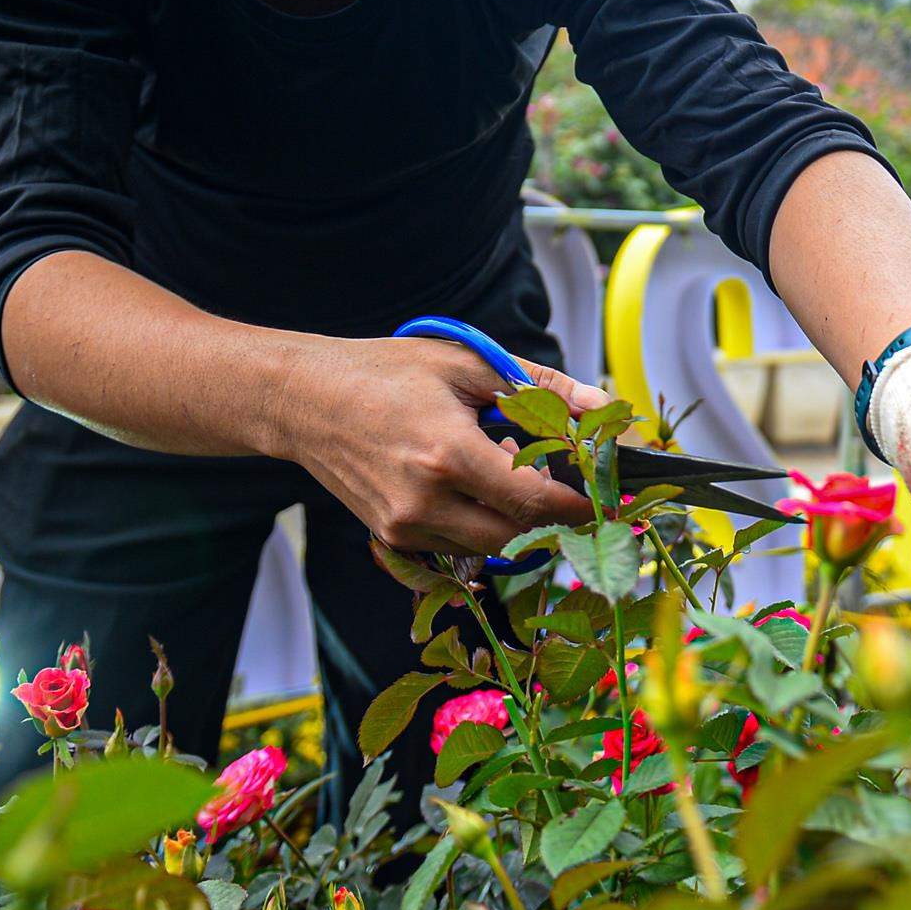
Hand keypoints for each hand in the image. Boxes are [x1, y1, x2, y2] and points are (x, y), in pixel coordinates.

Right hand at [269, 337, 610, 556]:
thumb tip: (601, 407)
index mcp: (446, 454)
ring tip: (512, 469)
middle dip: (553, 516)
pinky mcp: (393, 537)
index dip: (579, 504)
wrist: (303, 401)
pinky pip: (458, 543)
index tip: (607, 495)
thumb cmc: (382, 372)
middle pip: (517, 535)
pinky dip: (481, 521)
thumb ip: (539, 390)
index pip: (534, 500)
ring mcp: (404, 527)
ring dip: (516, 518)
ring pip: (489, 545)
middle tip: (572, 484)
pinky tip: (476, 482)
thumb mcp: (466, 364)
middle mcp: (424, 502)